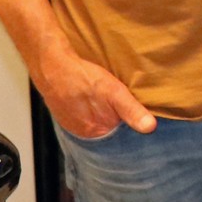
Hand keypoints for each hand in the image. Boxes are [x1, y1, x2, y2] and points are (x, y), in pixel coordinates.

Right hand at [35, 47, 156, 139]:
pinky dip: (87, 109)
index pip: (120, 134)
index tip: (133, 112)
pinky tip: (89, 98)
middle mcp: (84, 133)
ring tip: (103, 100)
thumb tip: (150, 127)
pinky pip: (81, 115)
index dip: (128, 123)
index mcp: (98, 132)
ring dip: (100, 113)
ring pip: (94, 121)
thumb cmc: (82, 78)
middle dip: (115, 119)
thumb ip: (131, 111)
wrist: (51, 66)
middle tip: (116, 102)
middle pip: (107, 128)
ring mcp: (72, 125)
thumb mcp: (114, 92)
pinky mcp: (64, 115)